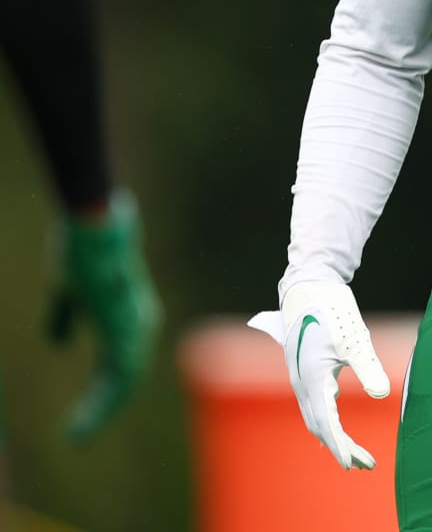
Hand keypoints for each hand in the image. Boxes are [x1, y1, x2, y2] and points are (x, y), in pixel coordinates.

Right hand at [47, 192, 161, 443]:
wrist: (91, 227)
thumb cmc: (79, 252)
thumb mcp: (66, 292)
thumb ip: (65, 318)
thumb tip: (59, 343)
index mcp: (127, 319)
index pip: (120, 365)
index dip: (102, 391)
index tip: (82, 415)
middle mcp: (139, 326)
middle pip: (125, 379)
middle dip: (101, 408)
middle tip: (78, 436)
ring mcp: (136, 328)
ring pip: (123, 383)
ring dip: (100, 411)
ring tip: (77, 435)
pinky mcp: (127, 329)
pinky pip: (119, 376)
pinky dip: (102, 402)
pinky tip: (84, 419)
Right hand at [248, 280, 390, 469]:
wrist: (309, 286)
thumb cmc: (332, 310)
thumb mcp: (354, 339)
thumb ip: (368, 367)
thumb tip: (382, 394)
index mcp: (312, 379)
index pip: (326, 423)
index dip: (341, 446)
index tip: (354, 464)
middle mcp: (301, 384)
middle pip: (320, 426)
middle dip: (341, 447)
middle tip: (365, 465)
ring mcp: (300, 378)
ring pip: (315, 417)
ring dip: (333, 437)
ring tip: (355, 454)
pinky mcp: (305, 371)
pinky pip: (313, 405)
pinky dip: (326, 421)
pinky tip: (335, 427)